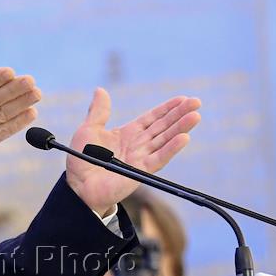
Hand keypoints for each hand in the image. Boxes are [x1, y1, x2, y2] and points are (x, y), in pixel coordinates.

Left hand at [66, 88, 200, 213]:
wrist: (78, 185)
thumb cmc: (82, 160)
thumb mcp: (88, 130)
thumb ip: (98, 112)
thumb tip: (101, 90)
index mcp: (128, 134)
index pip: (152, 118)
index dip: (167, 109)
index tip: (182, 99)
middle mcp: (138, 145)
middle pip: (163, 127)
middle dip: (179, 115)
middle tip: (196, 102)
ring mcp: (141, 158)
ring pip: (165, 140)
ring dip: (181, 128)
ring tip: (195, 116)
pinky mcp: (140, 171)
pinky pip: (159, 158)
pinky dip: (171, 148)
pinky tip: (184, 138)